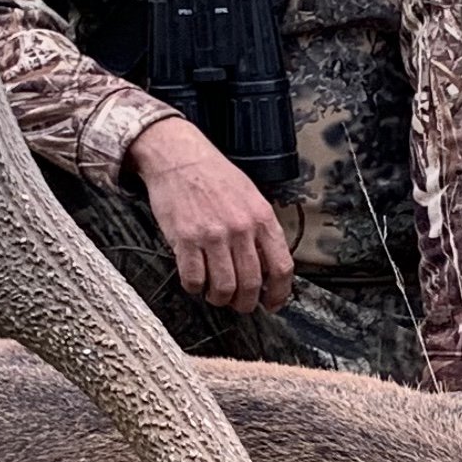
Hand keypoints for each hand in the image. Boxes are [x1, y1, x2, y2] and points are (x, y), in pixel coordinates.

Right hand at [129, 115, 295, 313]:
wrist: (179, 157)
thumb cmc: (215, 176)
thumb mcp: (251, 196)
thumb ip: (261, 230)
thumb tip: (269, 266)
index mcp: (262, 217)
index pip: (281, 267)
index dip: (280, 293)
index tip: (273, 303)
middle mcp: (240, 228)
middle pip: (251, 283)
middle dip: (245, 302)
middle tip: (238, 303)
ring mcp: (212, 235)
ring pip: (223, 287)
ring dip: (220, 298)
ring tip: (215, 294)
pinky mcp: (185, 239)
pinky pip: (193, 279)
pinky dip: (194, 287)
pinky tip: (195, 281)